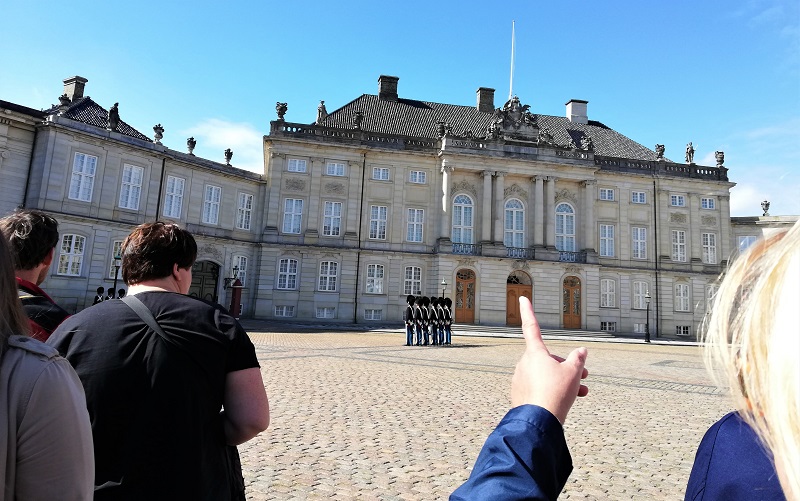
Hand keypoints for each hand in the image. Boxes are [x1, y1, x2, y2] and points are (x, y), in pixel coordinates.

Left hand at [511, 296, 587, 423]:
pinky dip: (550, 391)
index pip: (531, 327)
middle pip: (548, 359)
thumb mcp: (573, 373)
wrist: (538, 422)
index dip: (528, 311)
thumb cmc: (556, 393)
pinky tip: (562, 402)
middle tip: (583, 378)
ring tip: (580, 393)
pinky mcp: (519, 394)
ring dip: (562, 381)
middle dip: (566, 366)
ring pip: (545, 375)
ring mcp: (520, 379)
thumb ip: (578, 360)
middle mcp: (524, 363)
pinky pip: (538, 387)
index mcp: (535, 353)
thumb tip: (581, 351)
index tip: (523, 298)